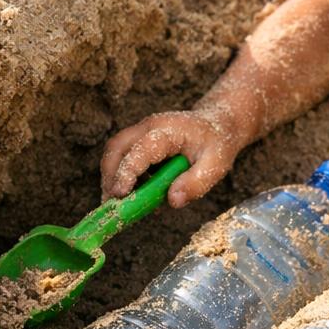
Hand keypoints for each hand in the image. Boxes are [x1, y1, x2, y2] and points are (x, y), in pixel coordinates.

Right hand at [100, 110, 237, 207]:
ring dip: (113, 177)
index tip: (119, 194)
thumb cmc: (217, 143)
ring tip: (121, 203)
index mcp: (168, 130)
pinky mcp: (141, 141)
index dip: (126, 172)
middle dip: (110, 176)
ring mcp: (142, 132)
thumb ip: (196, 183)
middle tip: (111, 204)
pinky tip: (136, 194)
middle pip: (117, 147)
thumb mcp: (216, 165)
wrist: (218, 124)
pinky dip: (122, 176)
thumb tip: (173, 201)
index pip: (140, 150)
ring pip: (115, 151)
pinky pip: (123, 156)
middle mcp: (149, 127)